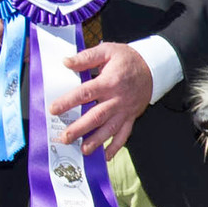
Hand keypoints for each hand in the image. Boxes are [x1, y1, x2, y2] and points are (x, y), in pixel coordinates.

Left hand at [49, 40, 151, 157]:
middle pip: (96, 116)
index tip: (54, 109)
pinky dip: (116, 147)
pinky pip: (124, 134)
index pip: (85, 93)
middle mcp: (116, 99)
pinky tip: (105, 156)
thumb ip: (86, 57)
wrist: (153, 68)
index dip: (69, 101)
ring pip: (110, 129)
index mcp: (108, 82)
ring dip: (96, 141)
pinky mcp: (131, 117)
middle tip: (65, 137)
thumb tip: (66, 62)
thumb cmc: (128, 59)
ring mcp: (125, 110)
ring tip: (84, 150)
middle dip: (80, 128)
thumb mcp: (108, 51)